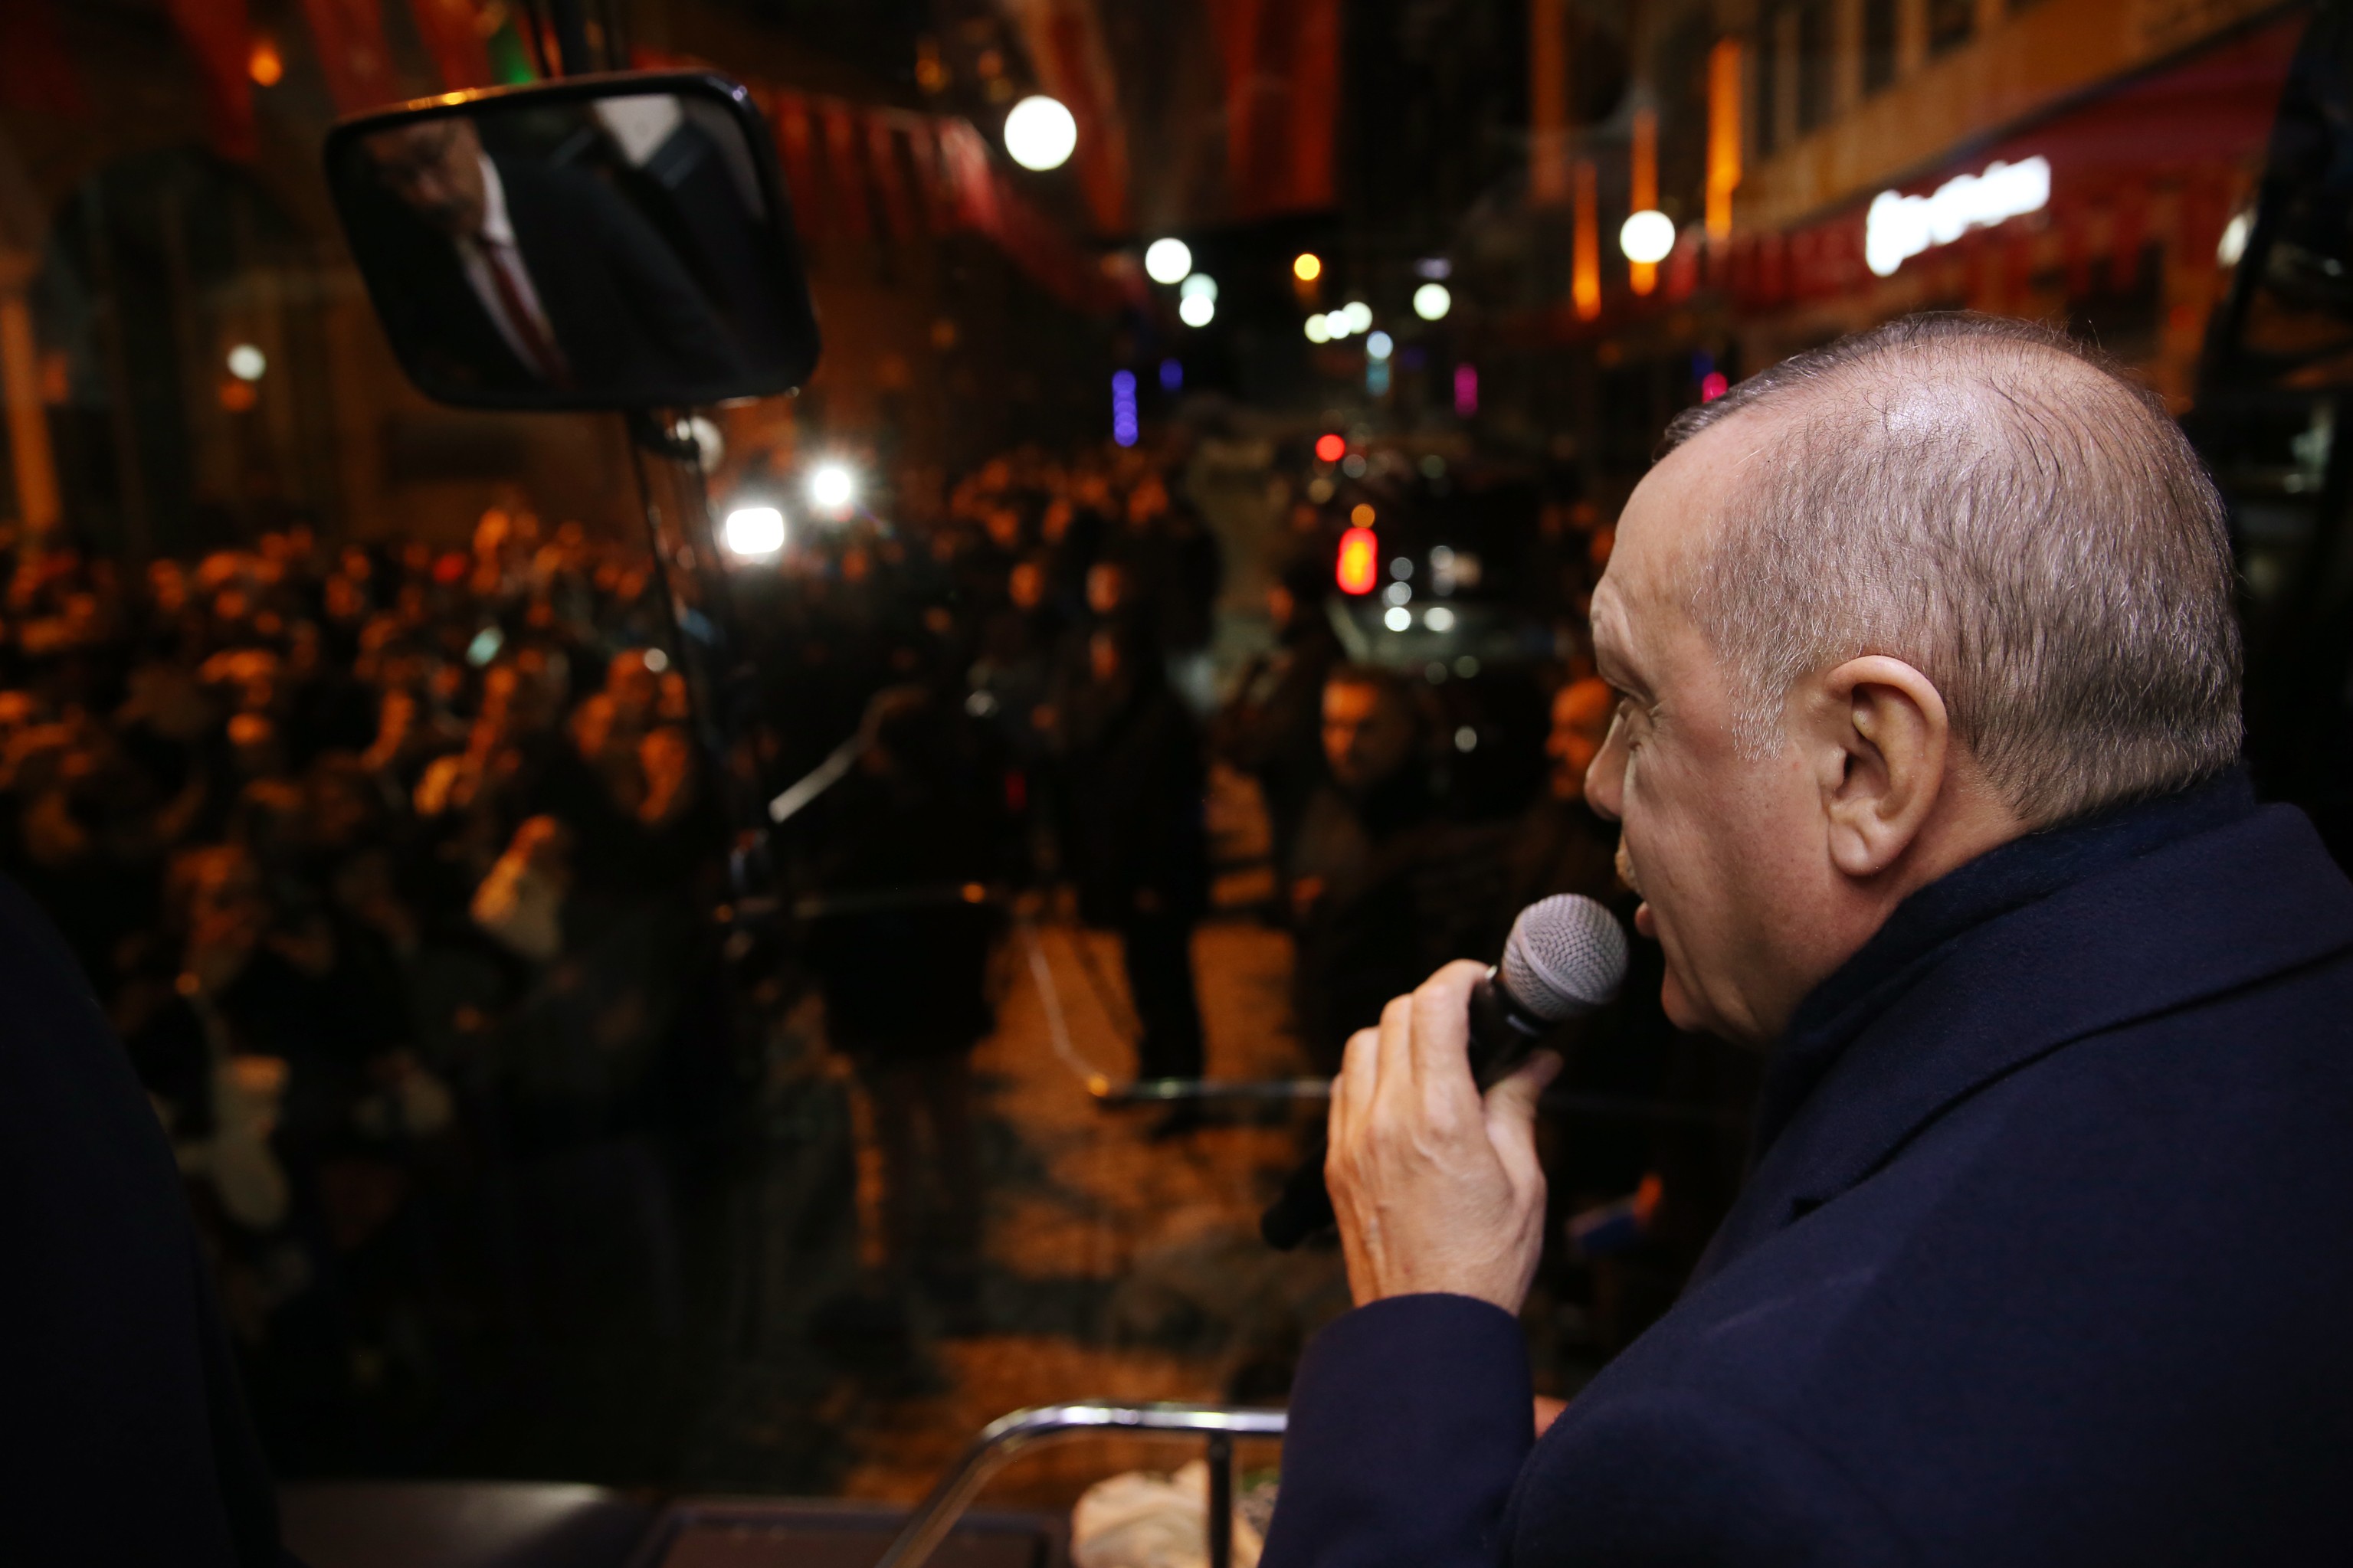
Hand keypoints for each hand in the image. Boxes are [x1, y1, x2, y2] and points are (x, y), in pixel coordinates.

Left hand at [1326, 959, 1561, 1312]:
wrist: (1427, 1326)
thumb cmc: (1484, 1262)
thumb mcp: (1524, 1180)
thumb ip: (1519, 1106)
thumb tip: (1537, 1060)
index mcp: (1440, 1117)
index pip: (1432, 1007)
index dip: (1457, 978)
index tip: (1478, 981)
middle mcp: (1386, 1119)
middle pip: (1394, 1016)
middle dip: (1432, 1003)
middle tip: (1467, 1021)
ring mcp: (1352, 1140)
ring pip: (1360, 1046)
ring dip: (1395, 1035)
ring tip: (1434, 1058)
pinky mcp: (1335, 1163)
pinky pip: (1342, 1090)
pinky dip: (1368, 1073)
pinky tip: (1400, 1095)